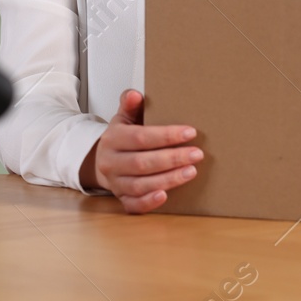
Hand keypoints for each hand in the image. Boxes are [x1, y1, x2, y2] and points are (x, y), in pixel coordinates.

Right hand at [79, 89, 201, 213]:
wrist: (103, 162)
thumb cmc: (121, 139)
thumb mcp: (123, 118)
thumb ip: (130, 105)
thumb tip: (134, 94)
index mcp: (113, 139)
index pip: (140, 137)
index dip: (166, 136)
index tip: (190, 132)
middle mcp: (111, 163)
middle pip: (142, 163)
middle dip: (172, 159)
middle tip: (197, 154)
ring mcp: (116, 183)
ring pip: (140, 184)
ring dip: (168, 179)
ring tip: (191, 171)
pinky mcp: (121, 198)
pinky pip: (133, 205)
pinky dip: (148, 202)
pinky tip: (165, 196)